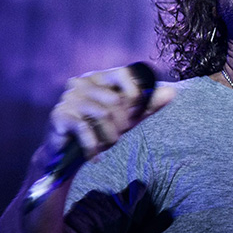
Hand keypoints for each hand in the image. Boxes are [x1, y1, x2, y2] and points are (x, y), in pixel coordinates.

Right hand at [48, 66, 175, 159]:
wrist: (68, 154)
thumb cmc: (100, 130)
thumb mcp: (127, 117)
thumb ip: (148, 104)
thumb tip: (173, 92)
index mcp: (99, 77)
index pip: (124, 74)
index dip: (135, 97)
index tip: (134, 116)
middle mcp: (82, 82)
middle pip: (115, 100)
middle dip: (121, 124)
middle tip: (118, 137)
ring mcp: (69, 98)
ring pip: (103, 114)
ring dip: (109, 137)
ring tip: (107, 146)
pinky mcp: (60, 116)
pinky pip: (85, 129)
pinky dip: (93, 147)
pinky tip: (95, 158)